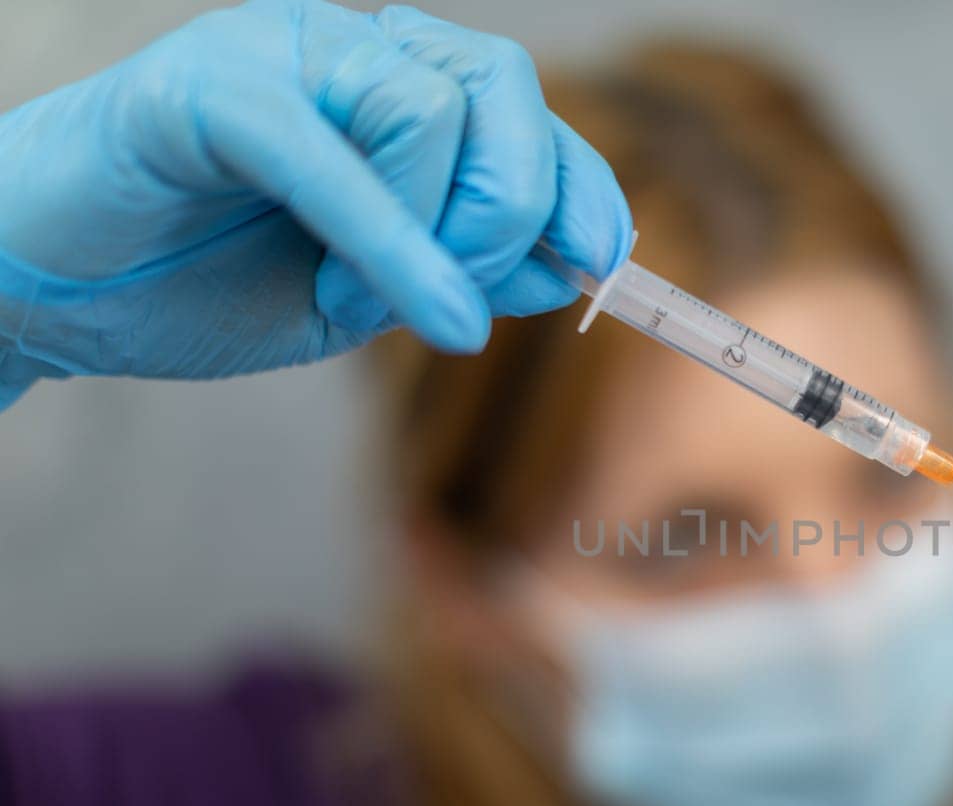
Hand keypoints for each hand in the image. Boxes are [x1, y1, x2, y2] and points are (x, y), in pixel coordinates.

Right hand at [0, 0, 630, 408]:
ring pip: (432, 107)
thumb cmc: (196, 282)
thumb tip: (562, 270)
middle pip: (501, 89)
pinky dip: (392, 242)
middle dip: (518, 208)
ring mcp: (277, 54)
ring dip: (436, 230)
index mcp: (387, 88)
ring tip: (361, 295)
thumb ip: (456, 272)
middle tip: (468, 291)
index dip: (581, 186)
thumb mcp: (360, 296)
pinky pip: (332, 154)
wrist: (46, 294)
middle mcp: (344, 50)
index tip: (603, 264)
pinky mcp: (208, 89)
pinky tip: (419, 316)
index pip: (524, 113)